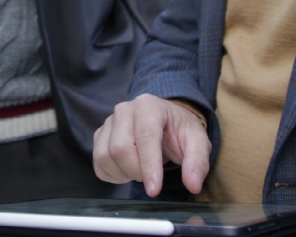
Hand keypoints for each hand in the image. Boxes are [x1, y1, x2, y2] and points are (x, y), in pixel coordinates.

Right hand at [93, 94, 211, 197]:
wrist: (165, 122)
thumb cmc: (179, 131)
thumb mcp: (197, 141)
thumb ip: (197, 161)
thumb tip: (193, 184)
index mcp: (149, 106)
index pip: (145, 138)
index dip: (149, 166)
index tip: (154, 190)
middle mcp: (124, 110)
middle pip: (120, 148)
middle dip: (137, 171)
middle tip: (153, 176)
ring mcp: (109, 122)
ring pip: (104, 156)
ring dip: (124, 173)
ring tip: (141, 171)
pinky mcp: (100, 136)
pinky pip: (98, 163)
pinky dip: (113, 175)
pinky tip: (128, 171)